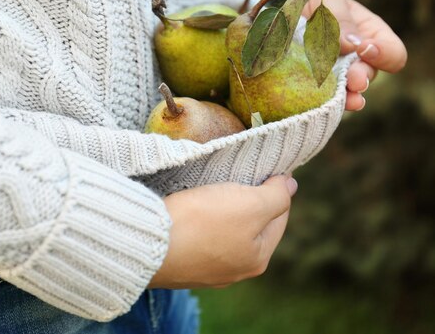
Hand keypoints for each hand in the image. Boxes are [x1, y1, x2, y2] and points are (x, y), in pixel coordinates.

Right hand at [149, 175, 297, 288]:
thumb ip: (277, 196)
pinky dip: (197, 221)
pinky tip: (188, 209)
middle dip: (245, 199)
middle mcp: (234, 270)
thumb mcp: (250, 204)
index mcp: (257, 259)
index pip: (279, 214)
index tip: (262, 166)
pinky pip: (197, 236)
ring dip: (219, 210)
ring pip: (222, 230)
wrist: (147, 242)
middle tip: (233, 175)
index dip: (274, 187)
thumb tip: (290, 185)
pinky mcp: (179, 262)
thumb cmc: (201, 222)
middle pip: (250, 224)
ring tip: (209, 189)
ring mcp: (204, 269)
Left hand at [303, 0, 406, 110]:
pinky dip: (326, 100)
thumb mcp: (327, 2)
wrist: (280, 10)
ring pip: (347, 90)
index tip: (365, 50)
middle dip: (361, 77)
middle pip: (369, 75)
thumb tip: (355, 45)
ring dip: (348, 96)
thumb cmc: (311, 0)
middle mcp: (357, 59)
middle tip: (354, 80)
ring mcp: (336, 73)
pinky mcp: (315, 83)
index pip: (392, 52)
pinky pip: (325, 96)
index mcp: (370, 35)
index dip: (384, 54)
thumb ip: (341, 21)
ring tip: (349, 100)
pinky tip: (326, 105)